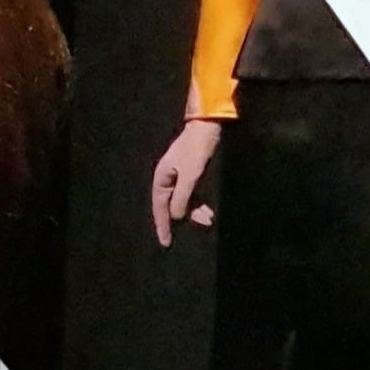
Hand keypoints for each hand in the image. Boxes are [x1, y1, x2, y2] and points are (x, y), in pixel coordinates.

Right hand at [151, 119, 223, 246]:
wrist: (207, 126)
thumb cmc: (197, 149)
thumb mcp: (190, 174)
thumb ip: (182, 197)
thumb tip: (175, 217)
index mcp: (162, 178)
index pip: (160, 208)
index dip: (163, 226)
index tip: (166, 243)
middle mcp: (168, 179)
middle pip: (172, 207)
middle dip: (187, 218)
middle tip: (205, 223)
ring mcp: (179, 177)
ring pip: (184, 202)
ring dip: (196, 211)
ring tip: (210, 217)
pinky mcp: (190, 175)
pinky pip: (191, 196)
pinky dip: (199, 204)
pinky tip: (208, 210)